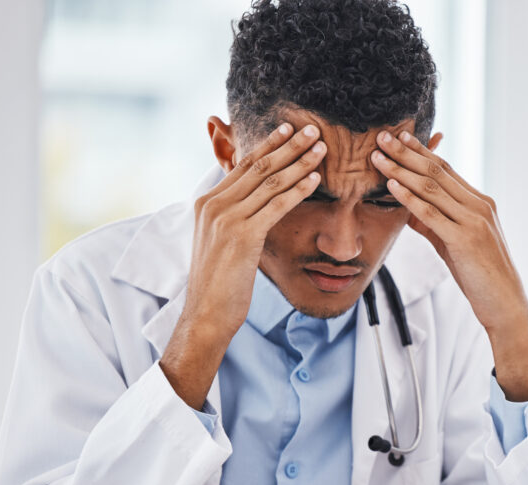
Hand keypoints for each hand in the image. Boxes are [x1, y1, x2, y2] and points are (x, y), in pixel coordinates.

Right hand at [161, 123, 324, 408]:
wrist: (206, 313)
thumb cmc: (220, 283)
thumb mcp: (222, 242)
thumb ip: (236, 217)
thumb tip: (257, 203)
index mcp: (207, 202)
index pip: (242, 165)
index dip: (269, 145)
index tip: (290, 129)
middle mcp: (213, 204)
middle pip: (258, 167)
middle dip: (288, 146)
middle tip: (313, 129)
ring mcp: (225, 219)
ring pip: (269, 182)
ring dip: (298, 163)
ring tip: (321, 148)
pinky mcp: (241, 235)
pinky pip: (275, 206)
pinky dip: (297, 190)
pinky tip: (315, 180)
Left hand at [371, 130, 527, 400]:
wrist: (505, 304)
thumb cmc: (480, 277)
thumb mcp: (454, 246)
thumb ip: (434, 226)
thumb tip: (408, 212)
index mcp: (480, 203)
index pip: (446, 170)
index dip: (421, 152)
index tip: (400, 138)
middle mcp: (479, 205)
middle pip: (437, 172)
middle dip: (407, 153)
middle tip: (383, 137)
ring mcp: (474, 221)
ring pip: (432, 188)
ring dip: (402, 170)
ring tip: (379, 157)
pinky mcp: (465, 239)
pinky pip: (432, 214)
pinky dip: (410, 198)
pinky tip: (392, 186)